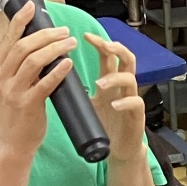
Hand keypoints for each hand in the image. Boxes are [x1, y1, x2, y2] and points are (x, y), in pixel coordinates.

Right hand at [0, 2, 74, 158]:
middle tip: (63, 30)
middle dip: (45, 34)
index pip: (8, 40)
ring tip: (70, 42)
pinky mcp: (27, 105)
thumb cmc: (15, 114)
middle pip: (23, 46)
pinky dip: (58, 71)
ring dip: (55, 48)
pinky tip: (69, 63)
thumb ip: (19, 67)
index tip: (32, 7)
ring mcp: (12, 92)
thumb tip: (40, 44)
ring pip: (34, 61)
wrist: (11, 144)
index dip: (20, 21)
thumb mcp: (9, 86)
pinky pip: (45, 83)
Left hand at [86, 33, 145, 151]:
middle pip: (126, 59)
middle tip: (103, 45)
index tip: (85, 36)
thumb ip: (77, 89)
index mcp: (110, 83)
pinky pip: (135, 103)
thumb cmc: (104, 125)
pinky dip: (125, 102)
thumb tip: (50, 77)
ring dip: (115, 78)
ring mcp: (131, 100)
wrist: (118, 149)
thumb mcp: (88, 103)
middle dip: (115, 49)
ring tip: (100, 83)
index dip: (99, 44)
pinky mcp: (136, 116)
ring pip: (130, 79)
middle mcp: (122, 88)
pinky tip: (114, 105)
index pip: (108, 56)